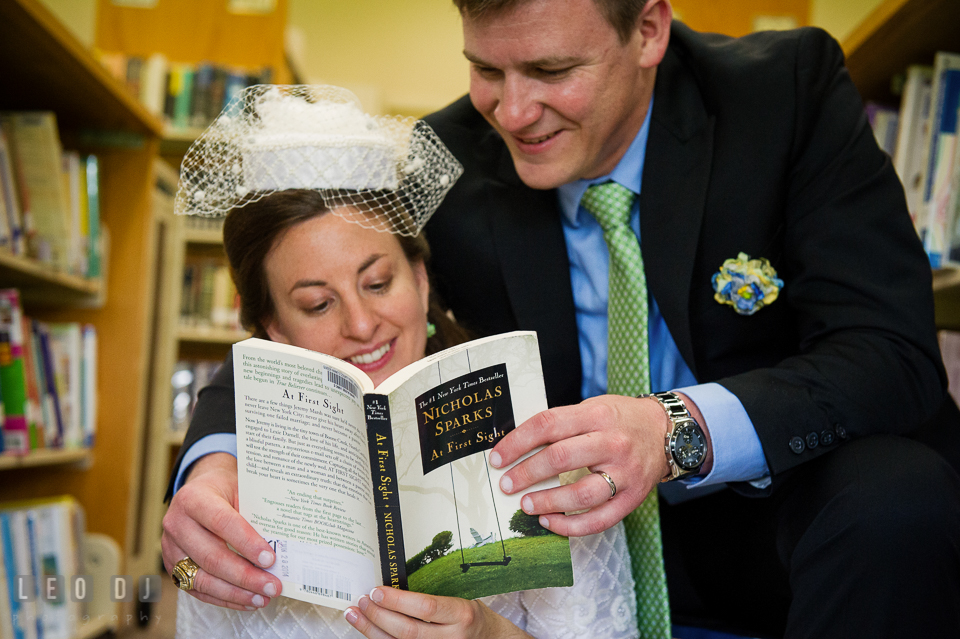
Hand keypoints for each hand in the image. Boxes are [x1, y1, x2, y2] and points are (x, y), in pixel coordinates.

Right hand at [161, 452, 281, 609]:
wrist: (199, 492)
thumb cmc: (224, 490)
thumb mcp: (239, 489)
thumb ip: (254, 513)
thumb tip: (281, 545)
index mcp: (193, 499)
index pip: (221, 522)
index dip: (246, 542)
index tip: (270, 559)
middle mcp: (177, 524)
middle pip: (211, 557)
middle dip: (245, 576)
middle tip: (273, 586)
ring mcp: (171, 549)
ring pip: (203, 579)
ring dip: (236, 593)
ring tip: (263, 598)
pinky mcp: (173, 569)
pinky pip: (199, 590)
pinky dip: (225, 599)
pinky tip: (248, 601)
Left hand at [344, 587, 531, 638]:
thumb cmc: (471, 618)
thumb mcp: (459, 601)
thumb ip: (431, 600)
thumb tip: (391, 590)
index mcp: (461, 613)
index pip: (425, 608)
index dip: (397, 600)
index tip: (376, 591)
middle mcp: (452, 637)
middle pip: (407, 631)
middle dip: (379, 616)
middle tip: (362, 602)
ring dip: (373, 631)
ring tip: (356, 616)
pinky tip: (371, 632)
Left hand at [489, 393, 710, 536]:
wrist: (667, 433)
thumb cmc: (620, 420)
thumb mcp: (593, 408)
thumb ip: (562, 423)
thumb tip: (516, 446)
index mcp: (597, 415)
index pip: (548, 424)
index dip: (517, 442)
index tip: (497, 457)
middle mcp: (612, 443)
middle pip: (561, 458)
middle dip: (526, 473)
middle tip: (506, 484)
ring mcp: (625, 473)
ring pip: (581, 494)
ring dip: (547, 502)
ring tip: (525, 505)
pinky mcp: (633, 498)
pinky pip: (599, 520)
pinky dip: (571, 526)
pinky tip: (550, 522)